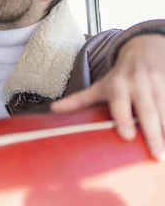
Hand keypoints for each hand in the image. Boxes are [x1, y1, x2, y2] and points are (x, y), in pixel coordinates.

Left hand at [51, 34, 164, 160]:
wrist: (144, 50)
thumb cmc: (119, 76)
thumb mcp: (99, 86)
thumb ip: (79, 100)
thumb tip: (52, 109)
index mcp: (118, 85)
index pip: (120, 102)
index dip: (123, 118)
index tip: (127, 136)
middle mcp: (139, 84)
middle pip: (148, 110)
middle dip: (152, 133)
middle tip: (156, 155)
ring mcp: (159, 84)